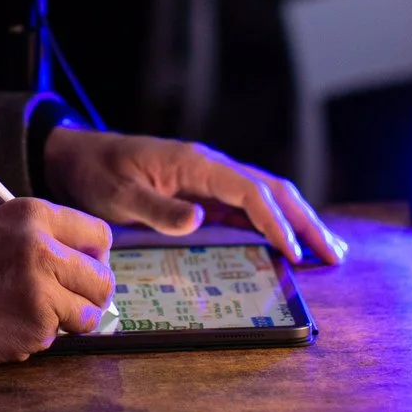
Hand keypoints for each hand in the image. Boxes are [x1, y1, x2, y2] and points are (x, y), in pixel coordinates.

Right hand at [0, 199, 114, 366]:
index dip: (95, 256)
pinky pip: (56, 337)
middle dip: (90, 294)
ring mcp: (41, 291)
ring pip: (86, 314)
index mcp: (32, 215)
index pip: (98, 235)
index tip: (86, 268)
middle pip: (102, 279)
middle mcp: (43, 249)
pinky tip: (6, 324)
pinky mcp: (36, 328)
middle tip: (69, 300)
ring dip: (66, 320)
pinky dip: (37, 336)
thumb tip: (85, 260)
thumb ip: (40, 237)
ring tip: (29, 312)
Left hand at [43, 127, 345, 264]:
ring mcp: (211, 180)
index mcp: (196, 164)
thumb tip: (199, 219)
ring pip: (268, 198)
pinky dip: (276, 224)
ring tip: (329, 251)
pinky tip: (291, 245)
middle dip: (306, 222)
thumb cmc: (96, 173)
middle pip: (273, 191)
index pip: (250, 191)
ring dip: (299, 222)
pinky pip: (250, 208)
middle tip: (335, 254)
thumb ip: (157, 207)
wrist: (77, 157)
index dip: (276, 221)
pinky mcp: (205, 193)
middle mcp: (211, 168)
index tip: (294, 251)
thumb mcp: (118, 193)